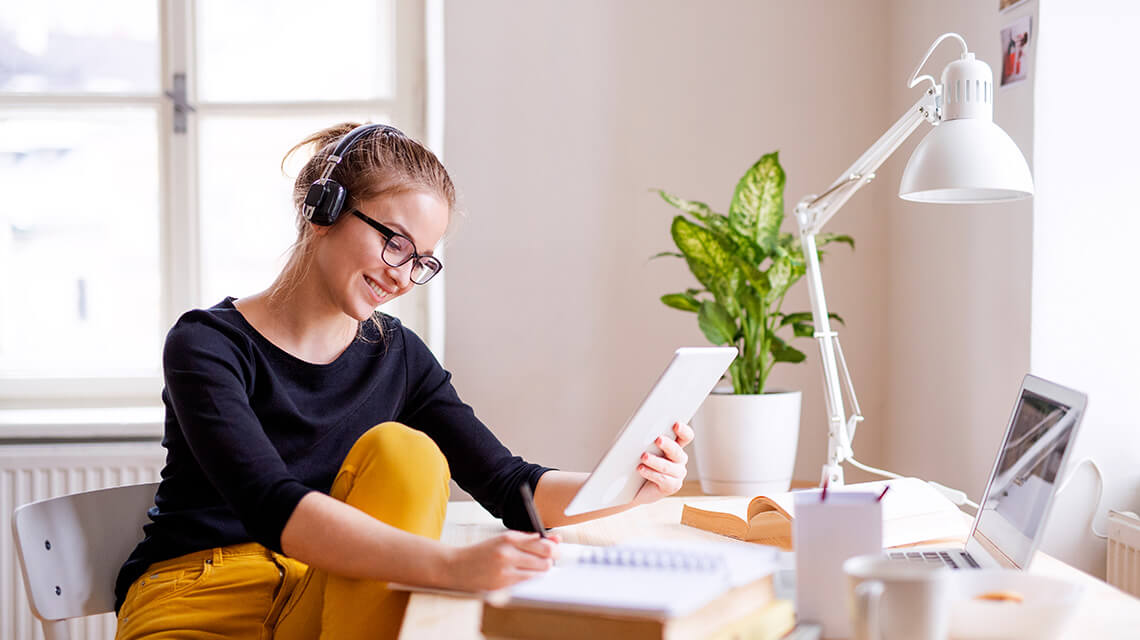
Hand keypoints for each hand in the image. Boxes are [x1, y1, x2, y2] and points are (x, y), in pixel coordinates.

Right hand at [445, 531, 560, 591]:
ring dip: (539, 571)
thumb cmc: (483, 552)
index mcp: (509, 538)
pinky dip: (529, 580)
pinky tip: (522, 575)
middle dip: (549, 561)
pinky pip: (527, 584)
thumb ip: (530, 539)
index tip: (555, 550)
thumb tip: (555, 540)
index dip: (554, 549)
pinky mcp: (502, 585)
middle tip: (545, 560)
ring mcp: (505, 571)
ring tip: (530, 567)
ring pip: (538, 574)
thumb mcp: (504, 539)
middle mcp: (507, 553)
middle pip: (545, 561)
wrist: (457, 567)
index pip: (544, 544)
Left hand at [632, 422, 692, 504]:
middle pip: (677, 451)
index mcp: (675, 446)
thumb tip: (640, 432)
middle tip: (658, 439)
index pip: (685, 436)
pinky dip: (651, 473)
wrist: (634, 488)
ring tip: (644, 456)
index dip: (683, 431)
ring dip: (655, 460)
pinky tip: (641, 469)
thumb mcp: (643, 449)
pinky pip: (663, 479)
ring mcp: (677, 474)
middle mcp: (679, 459)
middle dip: (668, 445)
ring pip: (668, 466)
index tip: (676, 424)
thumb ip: (647, 440)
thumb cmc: (639, 464)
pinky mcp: (671, 486)